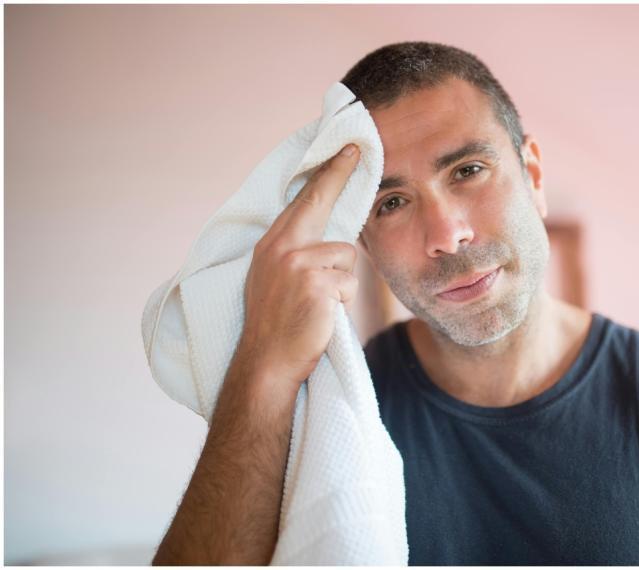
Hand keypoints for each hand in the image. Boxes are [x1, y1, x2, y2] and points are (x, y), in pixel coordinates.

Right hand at [236, 143, 360, 391]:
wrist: (267, 361)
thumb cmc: (277, 324)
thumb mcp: (275, 279)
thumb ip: (295, 253)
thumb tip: (328, 236)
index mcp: (271, 245)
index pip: (302, 201)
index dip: (324, 174)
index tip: (343, 149)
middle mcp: (281, 248)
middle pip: (320, 202)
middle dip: (338, 173)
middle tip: (357, 148)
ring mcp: (297, 264)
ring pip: (346, 256)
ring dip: (342, 282)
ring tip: (319, 304)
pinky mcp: (316, 283)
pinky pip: (350, 283)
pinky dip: (343, 302)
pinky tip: (322, 315)